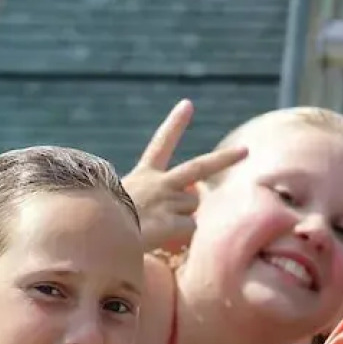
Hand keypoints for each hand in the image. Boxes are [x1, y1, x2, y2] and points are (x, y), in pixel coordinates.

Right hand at [120, 100, 247, 252]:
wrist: (97, 236)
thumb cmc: (105, 222)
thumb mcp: (119, 203)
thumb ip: (148, 198)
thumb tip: (180, 200)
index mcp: (143, 174)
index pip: (161, 144)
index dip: (175, 124)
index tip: (187, 105)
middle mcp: (160, 183)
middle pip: (199, 167)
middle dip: (224, 158)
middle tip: (245, 151)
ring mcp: (167, 202)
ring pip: (192, 207)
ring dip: (183, 216)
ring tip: (158, 225)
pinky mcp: (172, 222)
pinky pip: (189, 229)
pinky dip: (180, 236)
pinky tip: (160, 238)